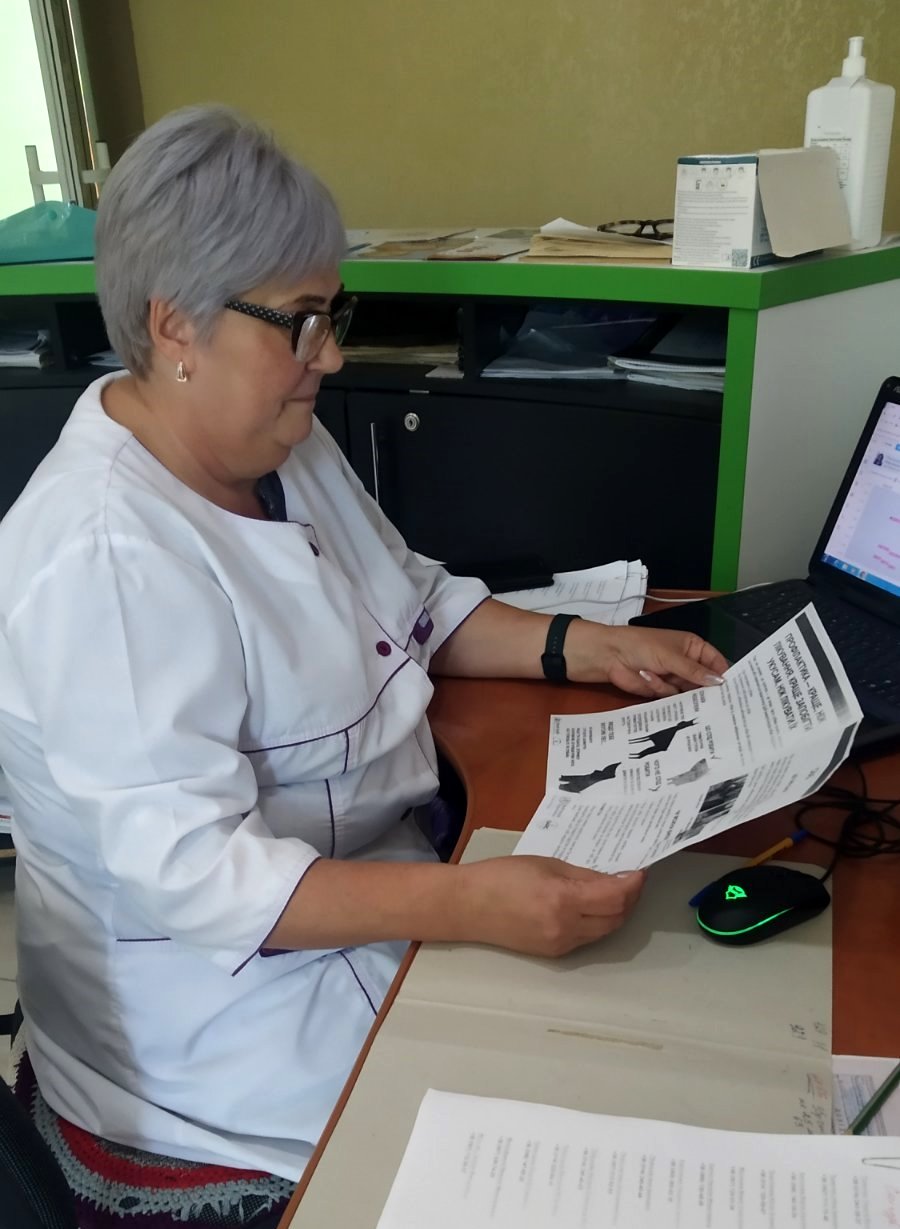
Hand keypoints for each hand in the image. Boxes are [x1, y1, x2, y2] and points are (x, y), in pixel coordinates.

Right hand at [457, 855, 645, 956]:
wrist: (468, 907)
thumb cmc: (501, 877)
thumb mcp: (545, 864)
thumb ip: (581, 874)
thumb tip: (612, 878)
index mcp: (563, 900)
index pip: (615, 897)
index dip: (633, 884)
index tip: (640, 871)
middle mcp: (566, 928)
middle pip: (616, 918)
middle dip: (629, 899)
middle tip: (631, 880)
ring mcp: (561, 945)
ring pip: (605, 931)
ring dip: (616, 913)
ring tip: (616, 892)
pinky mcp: (555, 953)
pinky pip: (587, 938)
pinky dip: (598, 922)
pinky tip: (593, 907)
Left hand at [566, 624, 728, 697]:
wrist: (610, 655)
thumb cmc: (642, 646)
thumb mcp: (671, 656)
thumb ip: (694, 671)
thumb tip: (719, 682)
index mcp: (693, 647)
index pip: (716, 663)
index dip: (724, 676)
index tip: (733, 692)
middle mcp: (687, 663)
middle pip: (705, 682)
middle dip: (705, 690)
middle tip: (715, 704)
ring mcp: (674, 678)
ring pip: (689, 693)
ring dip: (680, 691)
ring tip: (665, 680)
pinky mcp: (661, 691)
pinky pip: (672, 698)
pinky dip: (661, 690)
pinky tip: (649, 678)